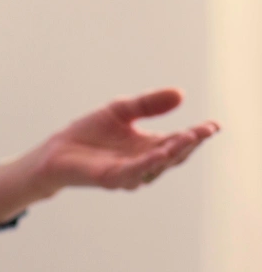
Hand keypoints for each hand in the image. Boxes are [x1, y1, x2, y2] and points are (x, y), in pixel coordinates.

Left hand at [0, 88, 219, 223]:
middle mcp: (143, 162)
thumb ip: (148, 104)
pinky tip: (158, 154)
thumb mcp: (122, 110)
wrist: (56, 150)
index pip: (179, 141)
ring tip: (187, 138)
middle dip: (189, 143)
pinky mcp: (110, 178)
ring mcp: (128, 172)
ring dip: (172, 153)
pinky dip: (146, 164)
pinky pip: (132, 173)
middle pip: (173, 155)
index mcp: (149, 146)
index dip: (197, 135)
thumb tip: (180, 94)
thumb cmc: (89, 132)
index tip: (214, 125)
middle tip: (204, 130)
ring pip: (156, 166)